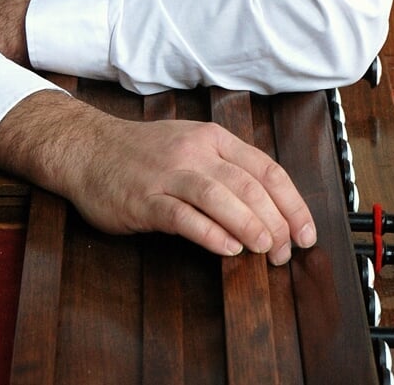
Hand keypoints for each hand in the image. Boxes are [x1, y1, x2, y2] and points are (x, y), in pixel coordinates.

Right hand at [0, 90, 317, 263]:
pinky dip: (209, 233)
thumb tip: (270, 212)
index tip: (307, 233)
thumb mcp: (190, 146)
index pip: (267, 170)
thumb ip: (226, 172)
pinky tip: (226, 249)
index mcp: (213, 139)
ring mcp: (167, 174)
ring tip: (266, 250)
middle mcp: (195, 152)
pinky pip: (182, 216)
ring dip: (250, 226)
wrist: (86, 149)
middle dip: (277, 222)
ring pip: (220, 196)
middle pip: (249, 186)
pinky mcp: (143, 199)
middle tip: (286, 253)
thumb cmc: (141, 154)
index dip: (293, 204)